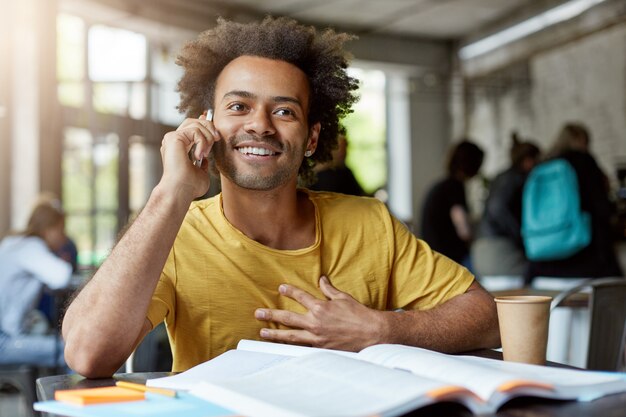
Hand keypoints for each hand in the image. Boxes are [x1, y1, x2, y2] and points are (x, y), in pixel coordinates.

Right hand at [159, 113, 220, 198]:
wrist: (181, 191)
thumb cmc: (190, 187)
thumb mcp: (201, 173)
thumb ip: (203, 164)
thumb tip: (205, 159)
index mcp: (178, 147)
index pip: (190, 128)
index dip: (202, 123)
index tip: (214, 128)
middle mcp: (173, 141)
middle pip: (193, 121)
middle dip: (208, 127)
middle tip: (216, 139)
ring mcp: (172, 138)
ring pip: (195, 124)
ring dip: (207, 137)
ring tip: (205, 153)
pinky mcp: (174, 138)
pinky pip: (195, 131)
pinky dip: (202, 142)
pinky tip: (199, 155)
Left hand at [255, 276, 387, 350]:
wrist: (372, 334)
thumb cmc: (359, 314)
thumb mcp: (343, 298)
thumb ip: (329, 289)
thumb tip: (321, 279)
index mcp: (321, 307)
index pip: (300, 297)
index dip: (289, 291)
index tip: (280, 288)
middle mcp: (316, 322)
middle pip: (288, 318)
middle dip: (271, 315)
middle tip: (258, 313)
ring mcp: (316, 337)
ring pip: (290, 335)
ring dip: (274, 334)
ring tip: (262, 332)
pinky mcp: (320, 348)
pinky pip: (301, 346)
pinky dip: (289, 345)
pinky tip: (281, 345)